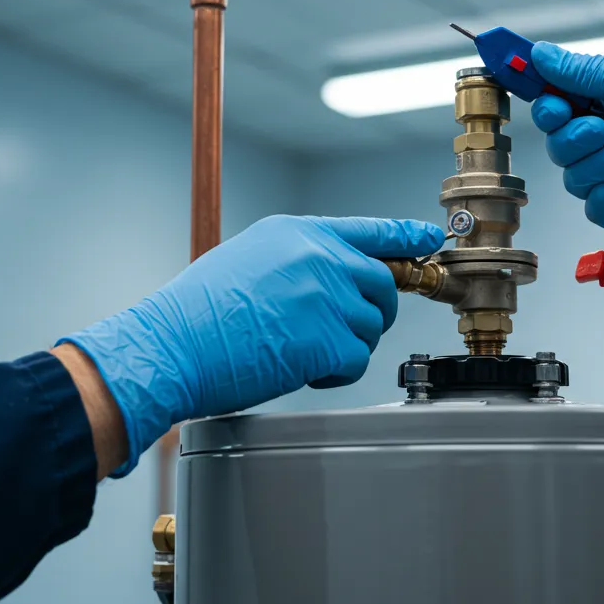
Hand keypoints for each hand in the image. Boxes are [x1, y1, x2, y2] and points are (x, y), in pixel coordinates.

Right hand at [59, 215, 442, 474]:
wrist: (173, 345)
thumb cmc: (198, 312)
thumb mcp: (248, 259)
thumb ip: (296, 260)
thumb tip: (332, 278)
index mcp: (298, 233)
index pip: (369, 230)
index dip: (406, 237)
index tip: (430, 240)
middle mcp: (319, 257)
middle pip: (383, 284)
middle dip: (372, 312)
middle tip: (343, 332)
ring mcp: (326, 296)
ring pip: (370, 326)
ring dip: (346, 346)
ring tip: (301, 351)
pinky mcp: (327, 338)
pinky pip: (357, 359)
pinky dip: (336, 372)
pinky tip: (303, 370)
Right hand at [529, 42, 603, 236]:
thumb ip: (582, 71)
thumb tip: (539, 52)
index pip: (556, 102)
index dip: (544, 103)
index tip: (542, 97)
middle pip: (557, 145)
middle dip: (574, 138)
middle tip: (602, 127)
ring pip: (574, 178)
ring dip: (601, 165)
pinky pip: (596, 207)